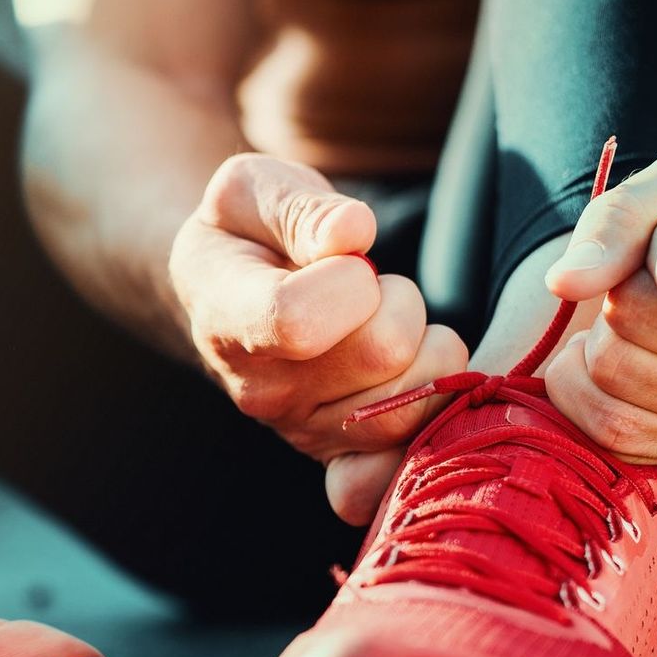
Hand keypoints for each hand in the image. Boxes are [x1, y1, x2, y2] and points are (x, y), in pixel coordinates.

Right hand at [170, 153, 468, 522]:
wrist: (231, 291)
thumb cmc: (246, 232)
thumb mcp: (250, 189)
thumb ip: (297, 206)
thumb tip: (353, 234)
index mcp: (228, 319)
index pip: (300, 320)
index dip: (348, 278)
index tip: (343, 255)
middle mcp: (261, 390)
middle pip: (382, 353)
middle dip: (399, 301)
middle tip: (370, 286)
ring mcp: (303, 431)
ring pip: (414, 400)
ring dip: (424, 349)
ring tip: (383, 324)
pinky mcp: (341, 457)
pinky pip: (401, 466)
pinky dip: (427, 423)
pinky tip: (410, 381)